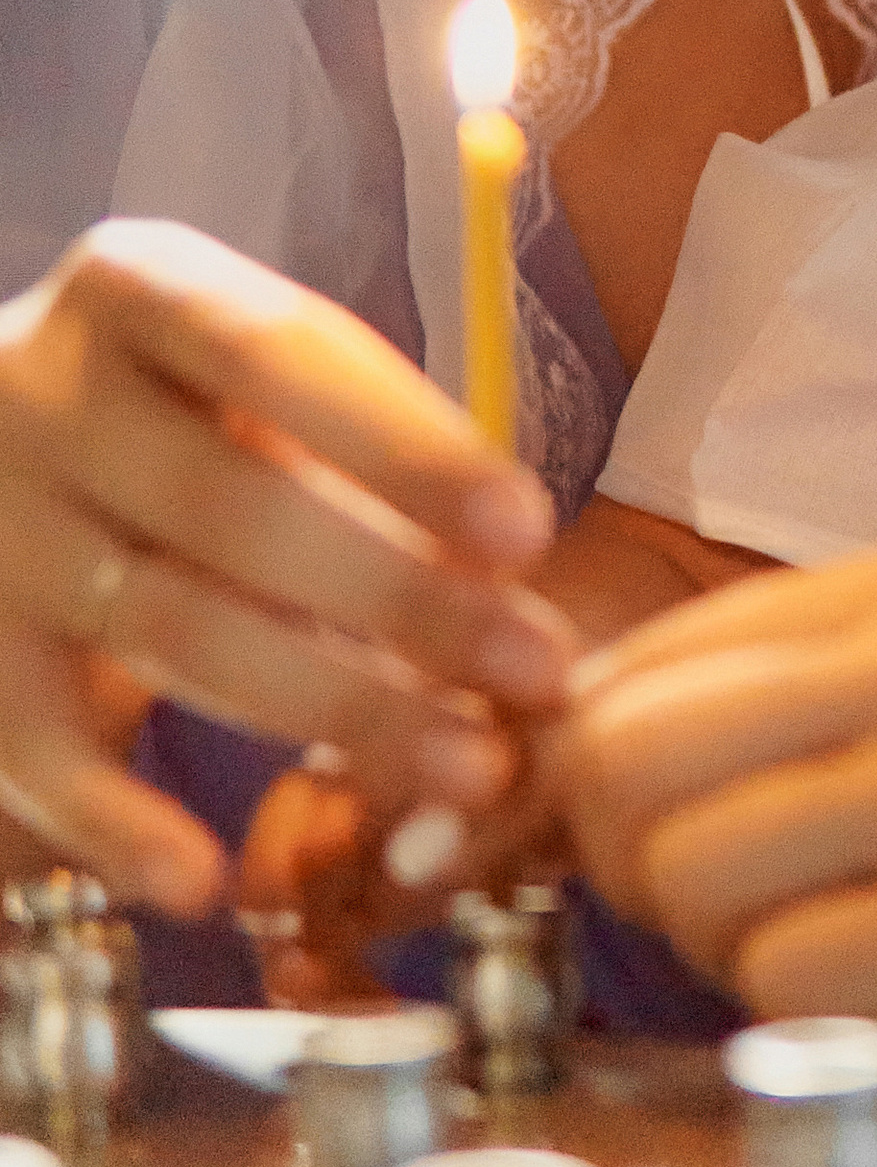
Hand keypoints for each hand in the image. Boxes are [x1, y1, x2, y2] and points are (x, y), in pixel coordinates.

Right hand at [0, 222, 571, 914]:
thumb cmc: (175, 421)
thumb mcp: (255, 394)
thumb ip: (370, 466)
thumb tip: (511, 588)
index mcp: (138, 288)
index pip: (282, 355)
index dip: (406, 447)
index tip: (527, 530)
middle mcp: (42, 392)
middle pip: (231, 508)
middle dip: (402, 600)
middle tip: (536, 672)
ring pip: (167, 627)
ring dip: (329, 709)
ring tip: (465, 767)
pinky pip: (32, 744)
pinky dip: (114, 823)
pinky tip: (202, 877)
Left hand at [560, 548, 876, 1166]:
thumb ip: (726, 730)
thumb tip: (492, 766)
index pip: (625, 669)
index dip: (573, 793)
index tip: (616, 866)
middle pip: (625, 758)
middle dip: (638, 873)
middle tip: (747, 921)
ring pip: (685, 867)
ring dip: (721, 955)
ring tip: (839, 954)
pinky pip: (781, 975)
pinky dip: (807, 1020)